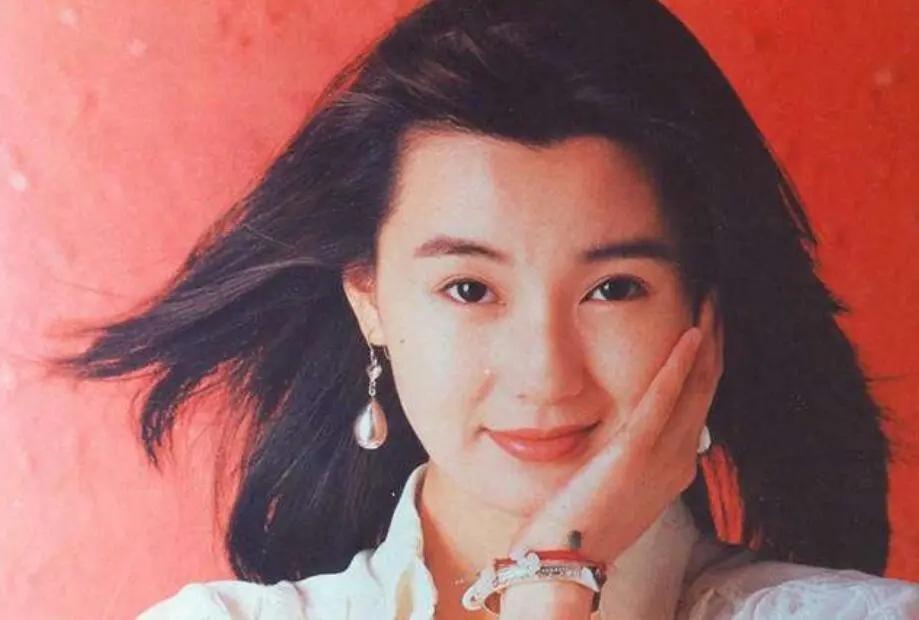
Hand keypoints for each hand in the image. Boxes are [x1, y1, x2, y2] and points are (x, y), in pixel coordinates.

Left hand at [506, 293, 723, 568]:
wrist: (565, 561)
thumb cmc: (579, 521)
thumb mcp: (615, 482)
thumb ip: (628, 452)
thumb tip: (625, 425)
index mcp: (674, 465)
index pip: (699, 400)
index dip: (708, 358)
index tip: (707, 322)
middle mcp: (679, 459)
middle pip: (708, 385)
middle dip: (716, 337)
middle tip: (716, 296)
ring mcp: (662, 457)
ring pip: (698, 386)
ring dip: (707, 338)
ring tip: (711, 299)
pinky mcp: (634, 453)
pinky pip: (663, 400)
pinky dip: (680, 365)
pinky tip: (691, 333)